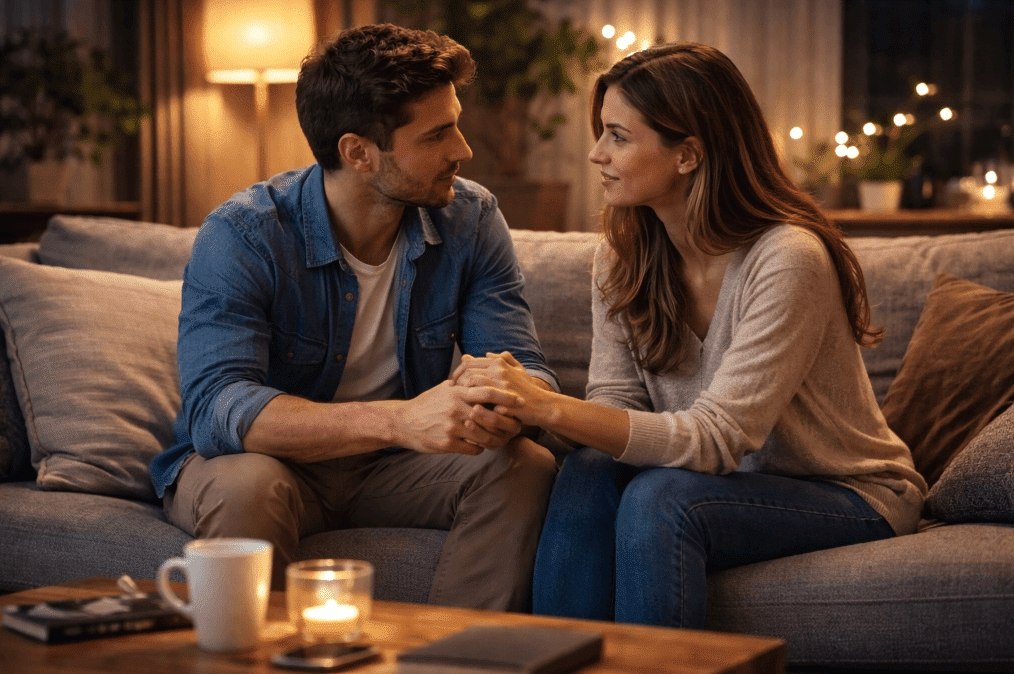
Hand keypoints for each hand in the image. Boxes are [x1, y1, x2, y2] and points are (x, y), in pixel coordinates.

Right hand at [391, 380, 521, 454]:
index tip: (521, 401)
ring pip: (486, 436)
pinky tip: (480, 445)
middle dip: (509, 423)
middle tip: (518, 426)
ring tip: (502, 439)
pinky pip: (473, 449)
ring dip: (497, 439)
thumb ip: (463, 383)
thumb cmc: (427, 404)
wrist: (402, 422)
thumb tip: (480, 371)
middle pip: (492, 417)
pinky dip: (480, 448)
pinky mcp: (447, 444)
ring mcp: (452, 427)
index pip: (488, 391)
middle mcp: (456, 409)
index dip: (507, 396)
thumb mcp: (444, 389)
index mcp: (457, 392)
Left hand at [451, 352, 549, 427]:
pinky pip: (482, 400)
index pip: (469, 362)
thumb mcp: (518, 370)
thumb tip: (486, 353)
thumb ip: (504, 359)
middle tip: (451, 393)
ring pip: (472, 383)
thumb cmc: (528, 389)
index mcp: (499, 362)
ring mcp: (501, 384)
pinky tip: (468, 411)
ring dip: (462, 392)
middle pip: (467, 371)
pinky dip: (472, 404)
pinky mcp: (503, 399)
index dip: (457, 372)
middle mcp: (499, 369)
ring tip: (459, 401)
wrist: (542, 405)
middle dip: (456, 382)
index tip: (453, 383)